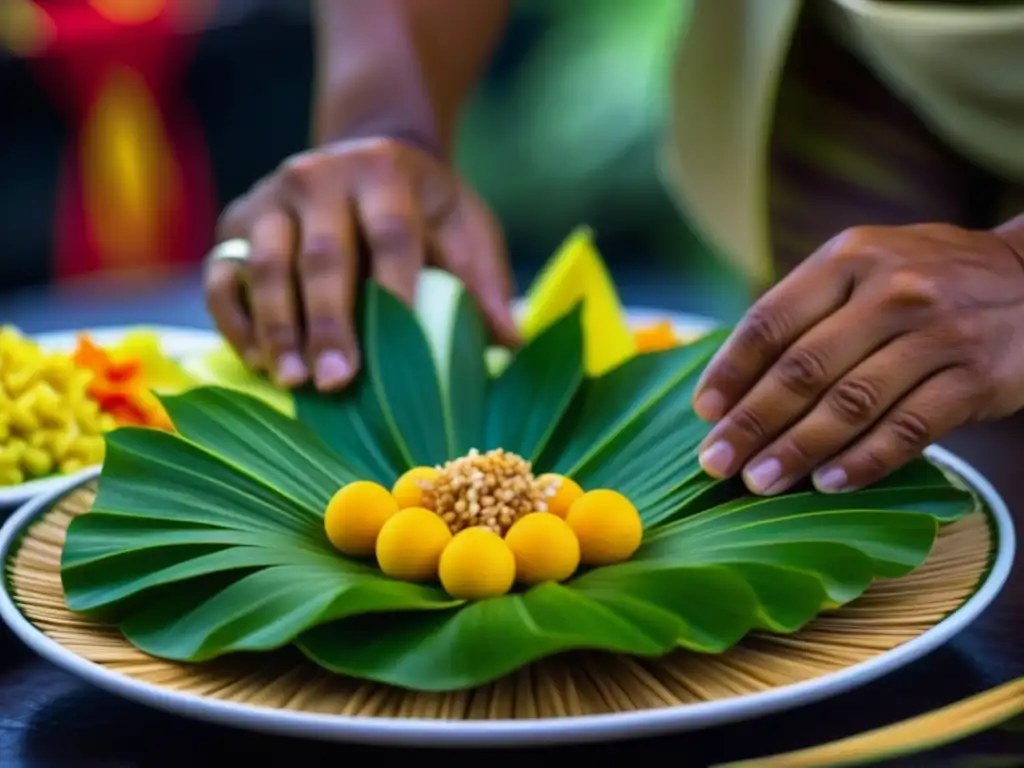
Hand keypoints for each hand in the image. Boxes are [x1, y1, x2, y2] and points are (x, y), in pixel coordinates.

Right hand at [204, 138, 518, 391]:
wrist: (363, 159)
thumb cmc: (424, 209)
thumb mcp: (464, 227)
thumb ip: (483, 281)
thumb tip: (511, 344)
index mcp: (385, 172)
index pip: (391, 234)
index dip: (395, 288)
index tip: (398, 345)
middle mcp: (321, 176)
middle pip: (323, 254)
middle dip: (329, 322)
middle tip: (335, 383)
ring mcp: (272, 197)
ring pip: (266, 264)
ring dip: (277, 327)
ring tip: (290, 380)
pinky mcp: (236, 222)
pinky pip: (223, 274)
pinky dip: (236, 321)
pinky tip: (259, 363)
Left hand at [692, 223, 1023, 494]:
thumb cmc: (926, 280)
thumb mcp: (866, 266)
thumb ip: (808, 308)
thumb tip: (733, 380)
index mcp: (848, 259)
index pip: (772, 319)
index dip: (730, 371)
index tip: (705, 413)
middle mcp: (890, 290)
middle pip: (802, 367)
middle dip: (751, 422)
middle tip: (716, 462)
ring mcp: (936, 333)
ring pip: (850, 403)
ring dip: (797, 449)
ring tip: (759, 482)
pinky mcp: (975, 377)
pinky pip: (908, 429)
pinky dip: (864, 461)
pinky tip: (828, 484)